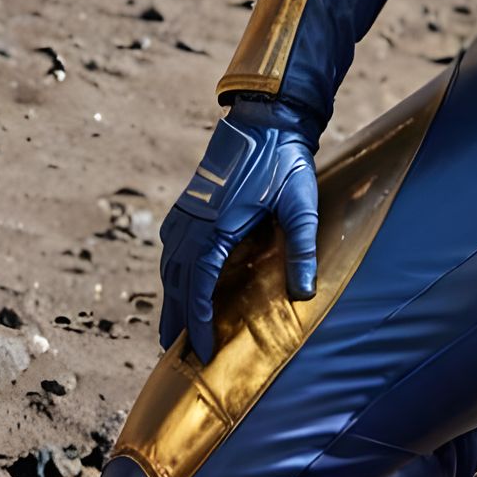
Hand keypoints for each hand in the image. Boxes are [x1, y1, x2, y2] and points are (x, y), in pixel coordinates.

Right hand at [158, 98, 319, 365]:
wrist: (265, 118)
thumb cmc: (284, 160)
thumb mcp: (300, 205)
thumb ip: (303, 250)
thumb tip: (305, 295)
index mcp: (215, 229)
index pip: (199, 290)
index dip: (198, 324)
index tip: (201, 353)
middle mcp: (191, 224)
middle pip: (177, 285)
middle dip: (177, 321)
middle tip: (178, 357)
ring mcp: (186, 212)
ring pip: (171, 267)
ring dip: (172, 299)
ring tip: (173, 331)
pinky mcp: (189, 203)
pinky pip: (172, 248)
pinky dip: (173, 273)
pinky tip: (178, 283)